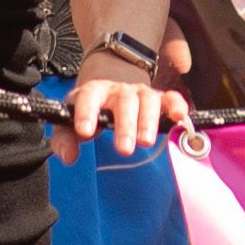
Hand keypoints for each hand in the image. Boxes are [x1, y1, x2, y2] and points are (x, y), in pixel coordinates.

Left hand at [62, 71, 192, 161]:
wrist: (110, 88)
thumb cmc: (90, 112)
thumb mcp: (70, 123)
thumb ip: (64, 140)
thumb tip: (68, 157)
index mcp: (93, 92)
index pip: (89, 96)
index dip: (86, 112)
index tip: (85, 132)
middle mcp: (118, 90)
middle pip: (124, 102)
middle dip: (125, 125)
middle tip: (124, 149)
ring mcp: (140, 93)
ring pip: (147, 100)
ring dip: (148, 120)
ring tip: (146, 142)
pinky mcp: (159, 98)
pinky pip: (170, 98)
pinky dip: (176, 106)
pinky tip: (180, 117)